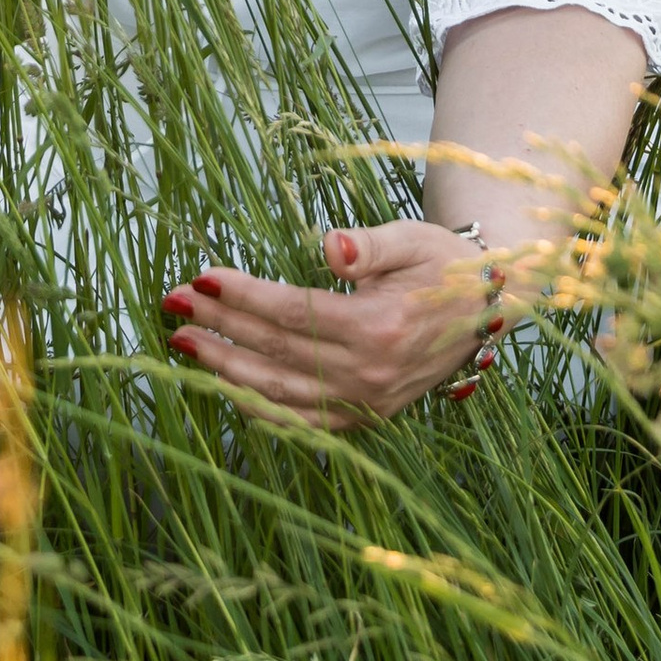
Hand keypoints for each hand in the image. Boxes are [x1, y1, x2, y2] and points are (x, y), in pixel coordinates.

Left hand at [161, 218, 507, 429]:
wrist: (486, 310)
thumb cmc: (444, 265)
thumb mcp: (413, 239)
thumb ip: (369, 245)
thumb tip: (329, 246)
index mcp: (382, 327)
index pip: (294, 313)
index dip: (243, 296)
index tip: (201, 276)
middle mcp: (371, 374)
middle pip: (278, 353)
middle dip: (220, 328)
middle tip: (173, 307)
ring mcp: (368, 403)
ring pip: (282, 396)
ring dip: (227, 370)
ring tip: (185, 345)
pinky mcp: (367, 418)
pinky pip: (302, 421)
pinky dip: (260, 408)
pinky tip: (225, 386)